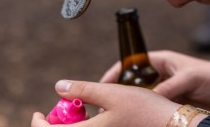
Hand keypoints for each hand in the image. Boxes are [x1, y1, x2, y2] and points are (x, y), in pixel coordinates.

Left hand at [31, 80, 178, 126]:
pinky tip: (95, 118)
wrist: (173, 126)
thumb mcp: (112, 92)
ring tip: (81, 111)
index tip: (37, 113)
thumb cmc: (145, 109)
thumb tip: (59, 86)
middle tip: (63, 110)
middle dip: (56, 125)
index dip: (39, 124)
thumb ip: (83, 90)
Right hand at [101, 50, 209, 115]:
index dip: (114, 73)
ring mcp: (165, 96)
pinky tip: (135, 126)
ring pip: (141, 103)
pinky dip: (144, 121)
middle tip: (102, 108)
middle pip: (131, 86)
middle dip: (117, 96)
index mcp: (161, 62)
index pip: (130, 64)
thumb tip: (149, 99)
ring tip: (115, 120)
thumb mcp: (190, 77)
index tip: (100, 86)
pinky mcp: (172, 111)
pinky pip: (153, 116)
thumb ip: (170, 87)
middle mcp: (160, 78)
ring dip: (129, 111)